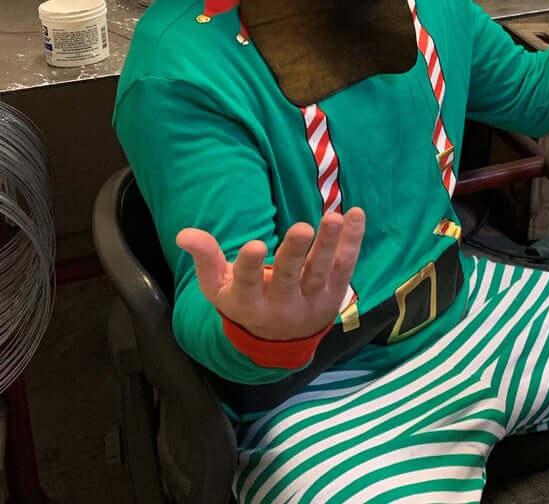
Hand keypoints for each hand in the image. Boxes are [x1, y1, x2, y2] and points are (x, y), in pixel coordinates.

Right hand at [176, 208, 365, 341]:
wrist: (280, 341)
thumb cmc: (245, 302)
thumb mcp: (219, 287)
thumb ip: (205, 258)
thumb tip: (184, 234)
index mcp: (248, 303)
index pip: (248, 285)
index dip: (250, 267)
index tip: (254, 246)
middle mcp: (281, 306)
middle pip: (289, 278)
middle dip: (295, 253)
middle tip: (301, 227)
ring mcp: (310, 301)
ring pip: (320, 272)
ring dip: (329, 244)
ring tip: (334, 218)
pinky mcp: (333, 295)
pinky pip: (344, 266)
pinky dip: (352, 241)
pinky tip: (355, 215)